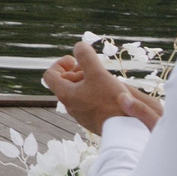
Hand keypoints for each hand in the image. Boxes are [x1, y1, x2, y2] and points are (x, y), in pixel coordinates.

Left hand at [44, 40, 161, 134]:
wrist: (126, 129)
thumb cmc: (111, 101)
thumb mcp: (98, 73)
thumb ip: (86, 57)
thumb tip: (79, 46)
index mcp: (66, 95)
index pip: (50, 75)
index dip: (60, 64)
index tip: (75, 61)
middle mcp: (70, 106)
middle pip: (64, 83)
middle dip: (76, 71)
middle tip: (90, 68)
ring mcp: (81, 115)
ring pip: (77, 93)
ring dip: (86, 81)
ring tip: (101, 78)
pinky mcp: (93, 120)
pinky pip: (88, 102)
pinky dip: (94, 93)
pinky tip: (108, 91)